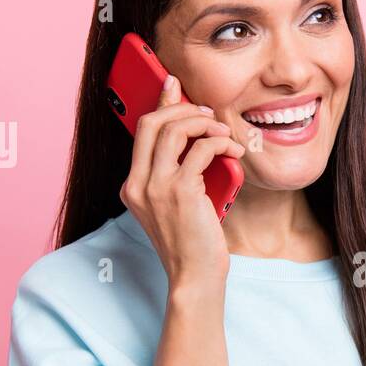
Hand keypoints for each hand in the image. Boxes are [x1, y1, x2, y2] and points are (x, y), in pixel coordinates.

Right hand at [120, 73, 245, 292]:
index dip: (160, 104)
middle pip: (152, 123)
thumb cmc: (192, 245)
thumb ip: (176, 175)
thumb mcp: (177, 206)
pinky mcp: (181, 193)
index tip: (174, 86)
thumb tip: (195, 141)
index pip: (141, 131)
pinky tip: (233, 150)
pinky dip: (220, 143)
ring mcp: (156, 188)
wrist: (195, 279)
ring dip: (204, 124)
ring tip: (223, 132)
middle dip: (183, 109)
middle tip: (208, 114)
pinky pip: (201, 150)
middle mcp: (137, 185)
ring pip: (174, 130)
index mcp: (132, 187)